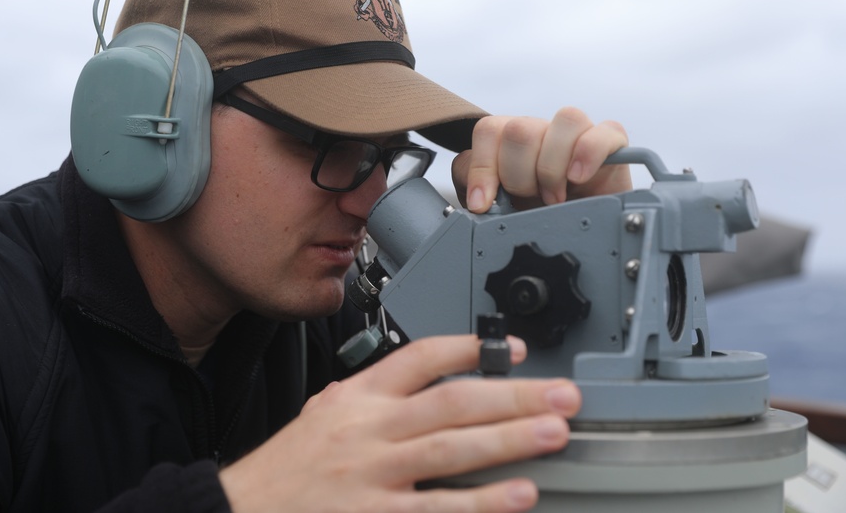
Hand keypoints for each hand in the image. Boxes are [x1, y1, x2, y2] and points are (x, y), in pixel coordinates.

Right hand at [219, 335, 580, 512]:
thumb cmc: (284, 470)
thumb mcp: (322, 414)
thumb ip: (369, 396)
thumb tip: (423, 381)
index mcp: (356, 398)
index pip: (418, 357)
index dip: (470, 349)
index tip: (512, 350)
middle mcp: (367, 430)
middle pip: (451, 402)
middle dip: (512, 396)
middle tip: (561, 395)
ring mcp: (371, 476)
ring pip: (452, 450)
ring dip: (509, 440)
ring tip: (553, 433)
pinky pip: (436, 510)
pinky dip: (480, 504)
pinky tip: (515, 497)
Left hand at [452, 107, 631, 212]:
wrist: (581, 236)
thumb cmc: (537, 218)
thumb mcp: (498, 206)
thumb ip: (475, 186)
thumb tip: (476, 195)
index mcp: (510, 140)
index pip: (489, 130)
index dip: (483, 167)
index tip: (482, 203)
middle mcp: (544, 131)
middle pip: (522, 129)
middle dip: (520, 176)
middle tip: (530, 201)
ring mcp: (578, 135)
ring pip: (566, 119)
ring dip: (553, 166)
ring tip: (554, 199)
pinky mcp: (612, 145)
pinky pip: (606, 131)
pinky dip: (590, 153)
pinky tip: (578, 178)